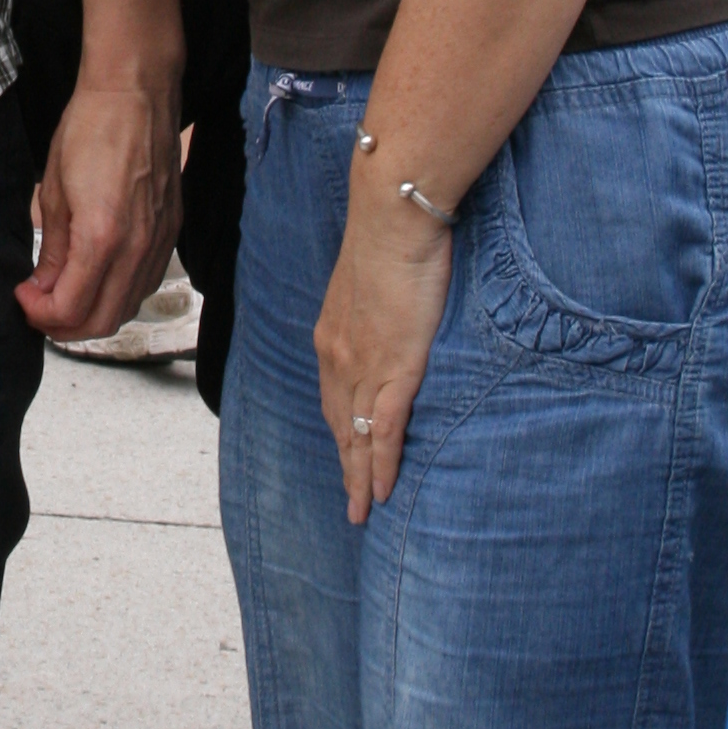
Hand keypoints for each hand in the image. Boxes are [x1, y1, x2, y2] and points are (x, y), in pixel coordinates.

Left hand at [19, 74, 182, 338]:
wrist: (136, 91)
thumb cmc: (92, 127)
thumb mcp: (54, 191)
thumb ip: (54, 250)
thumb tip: (44, 288)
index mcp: (103, 237)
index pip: (71, 309)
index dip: (40, 315)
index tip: (23, 299)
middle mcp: (138, 248)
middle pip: (103, 322)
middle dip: (64, 327)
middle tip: (38, 310)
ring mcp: (161, 241)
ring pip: (129, 308)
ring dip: (94, 315)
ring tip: (64, 297)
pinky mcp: (172, 230)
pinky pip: (147, 283)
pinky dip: (120, 295)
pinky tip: (98, 280)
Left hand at [313, 181, 455, 522]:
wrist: (394, 218)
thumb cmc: (392, 237)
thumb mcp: (375, 278)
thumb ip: (378, 304)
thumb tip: (392, 310)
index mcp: (332, 334)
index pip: (335, 395)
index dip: (341, 429)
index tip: (345, 453)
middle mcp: (339, 356)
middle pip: (339, 423)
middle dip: (345, 463)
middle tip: (351, 501)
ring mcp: (363, 367)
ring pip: (356, 436)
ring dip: (359, 477)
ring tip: (363, 510)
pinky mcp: (392, 370)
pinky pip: (381, 432)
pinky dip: (380, 465)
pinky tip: (380, 492)